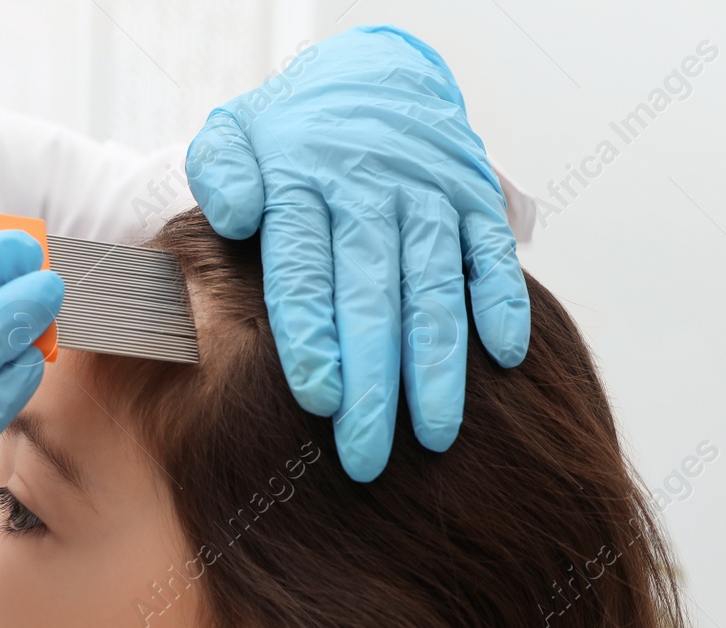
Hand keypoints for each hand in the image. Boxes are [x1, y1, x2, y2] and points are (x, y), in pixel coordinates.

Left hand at [186, 26, 528, 481]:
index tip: (320, 399)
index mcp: (303, 184)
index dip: (314, 334)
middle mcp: (370, 191)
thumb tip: (232, 213)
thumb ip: (220, 173)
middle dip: (373, 381)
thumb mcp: (234, 133)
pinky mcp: (476, 199)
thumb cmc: (291, 135)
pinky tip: (505, 359)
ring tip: (436, 434)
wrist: (374, 74)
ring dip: (439, 364)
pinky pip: (495, 255)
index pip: (306, 269)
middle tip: (366, 454)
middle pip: (372, 296)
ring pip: (436, 288)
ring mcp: (429, 196)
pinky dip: (504, 302)